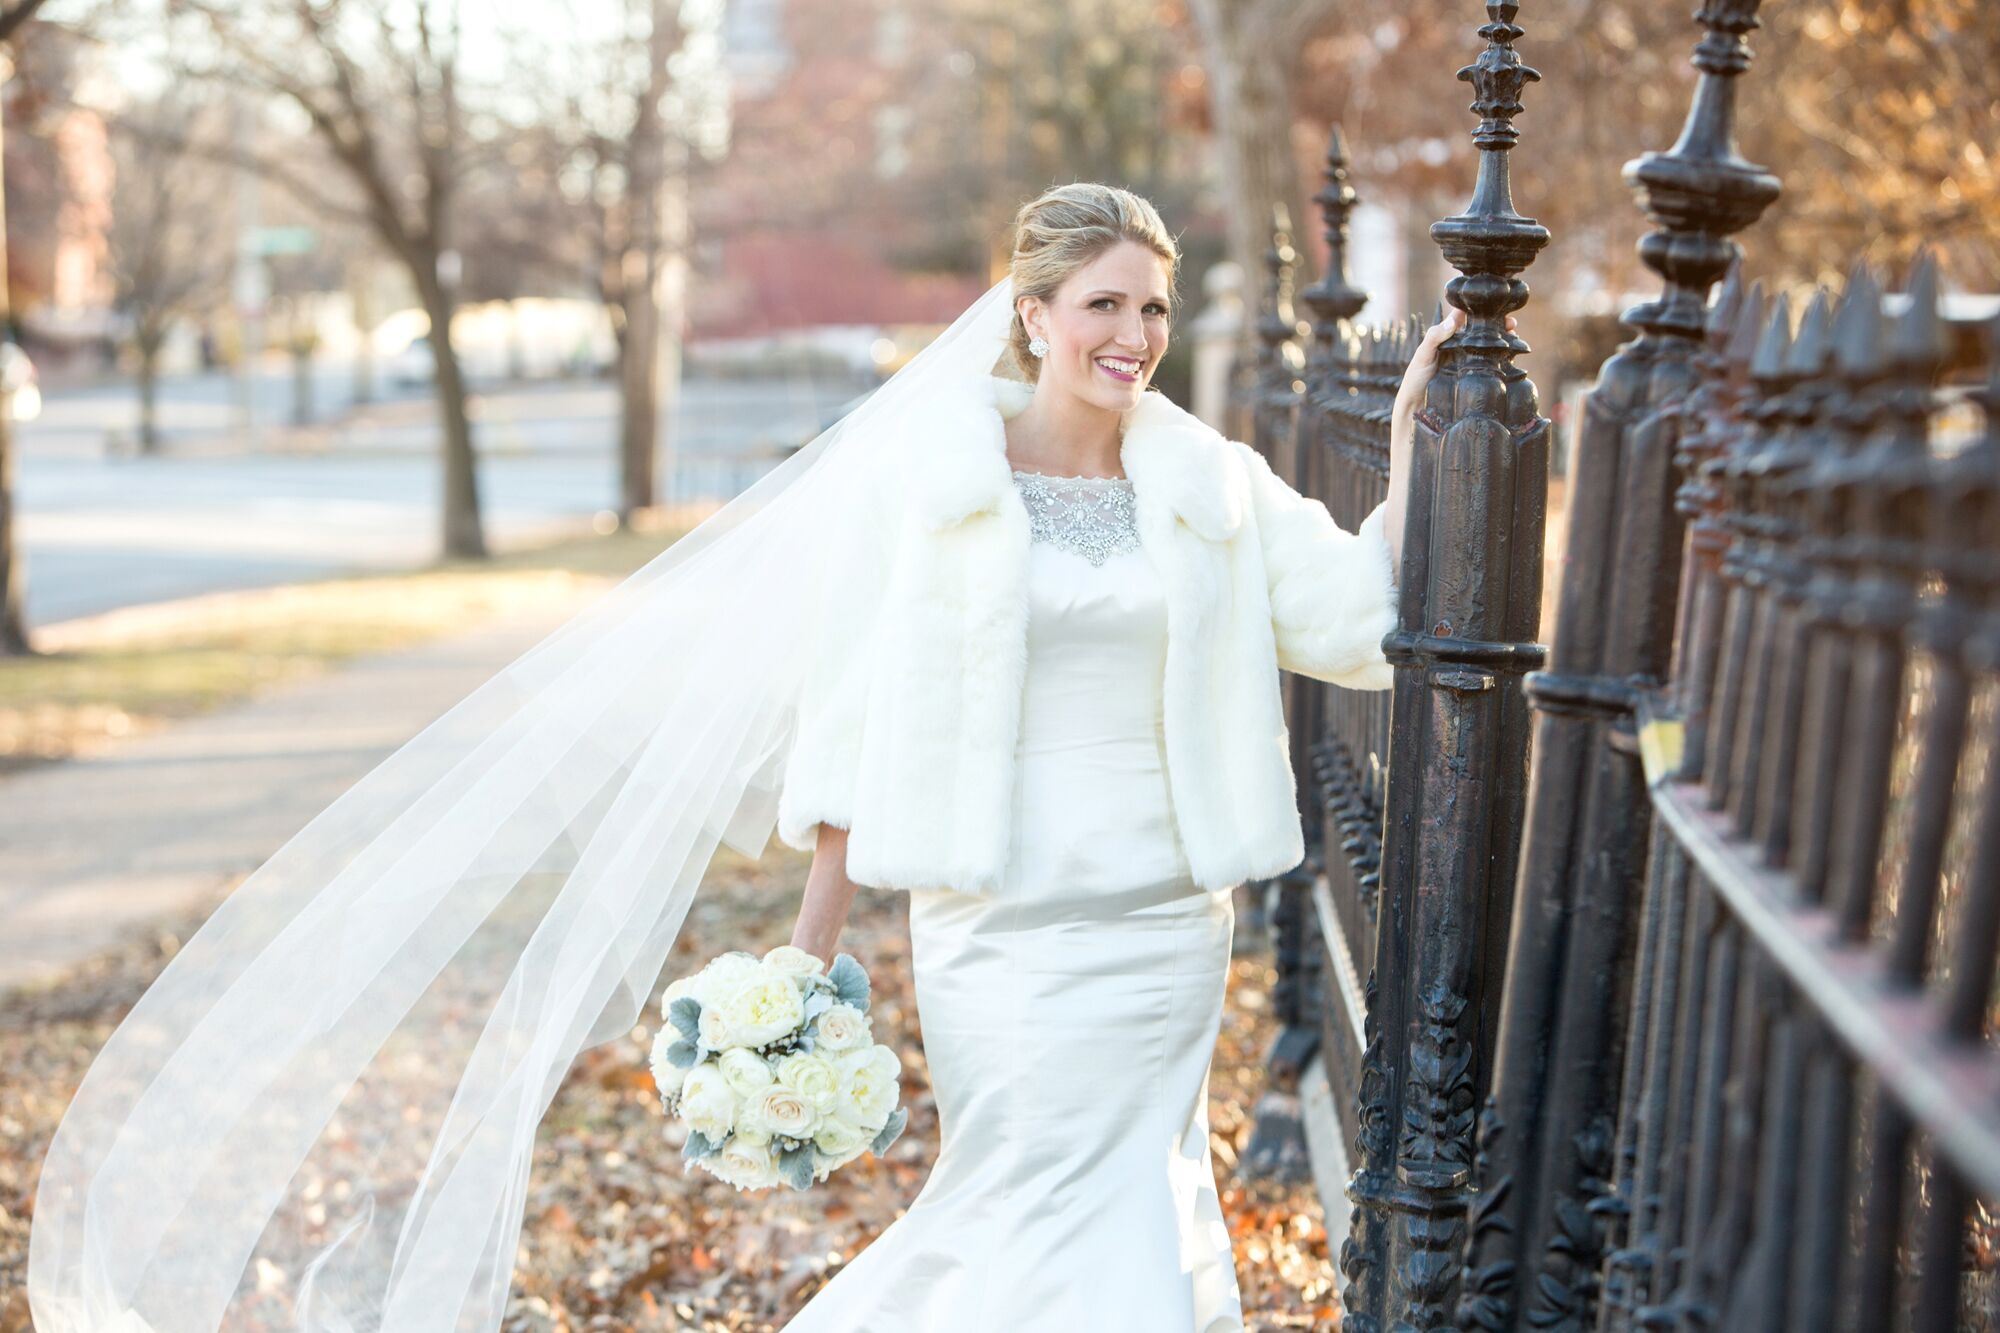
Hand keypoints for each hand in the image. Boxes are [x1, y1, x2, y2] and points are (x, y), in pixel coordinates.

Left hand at [1393, 304, 1518, 422]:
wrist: (1416, 408)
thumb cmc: (1415, 379)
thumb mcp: (1422, 355)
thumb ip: (1434, 337)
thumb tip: (1453, 322)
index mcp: (1448, 338)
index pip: (1466, 318)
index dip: (1480, 311)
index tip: (1493, 307)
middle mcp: (1461, 348)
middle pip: (1483, 332)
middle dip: (1499, 326)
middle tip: (1511, 324)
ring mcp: (1470, 363)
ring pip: (1491, 348)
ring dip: (1504, 341)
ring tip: (1514, 338)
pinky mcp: (1476, 378)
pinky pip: (1492, 366)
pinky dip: (1504, 360)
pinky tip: (1512, 358)